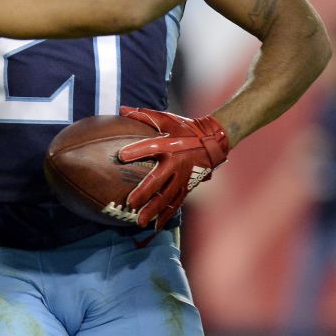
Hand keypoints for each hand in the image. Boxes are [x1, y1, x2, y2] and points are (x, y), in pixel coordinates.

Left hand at [117, 106, 229, 229]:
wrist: (214, 140)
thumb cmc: (186, 128)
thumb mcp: (167, 119)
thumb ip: (144, 116)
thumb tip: (121, 109)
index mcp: (170, 146)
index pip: (151, 147)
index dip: (136, 151)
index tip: (121, 155)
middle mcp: (176, 165)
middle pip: (158, 182)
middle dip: (144, 194)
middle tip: (130, 203)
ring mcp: (183, 178)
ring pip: (167, 198)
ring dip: (154, 211)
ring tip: (140, 222)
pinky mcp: (188, 187)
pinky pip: (176, 204)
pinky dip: (167, 216)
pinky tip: (156, 226)